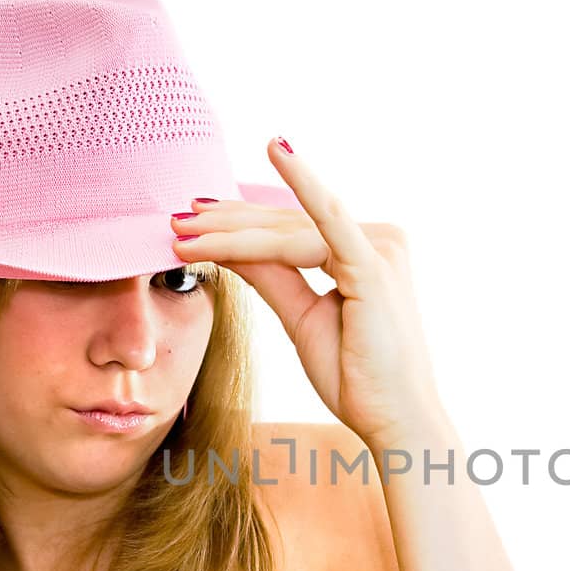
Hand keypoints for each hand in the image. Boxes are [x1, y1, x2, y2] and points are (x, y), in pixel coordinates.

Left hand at [169, 137, 444, 449]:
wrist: (394, 419)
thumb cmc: (358, 377)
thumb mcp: (302, 318)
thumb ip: (271, 277)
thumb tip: (229, 247)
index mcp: (364, 250)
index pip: (290, 231)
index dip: (239, 225)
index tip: (193, 221)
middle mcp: (378, 239)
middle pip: (286, 226)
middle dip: (226, 223)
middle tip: (175, 217)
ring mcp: (379, 247)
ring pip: (290, 233)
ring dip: (232, 230)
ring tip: (185, 228)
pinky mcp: (373, 263)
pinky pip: (327, 221)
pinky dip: (302, 183)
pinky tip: (278, 151)